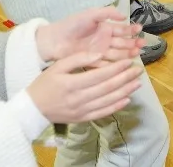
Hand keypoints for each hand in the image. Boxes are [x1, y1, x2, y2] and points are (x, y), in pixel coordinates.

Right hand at [26, 50, 145, 124]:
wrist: (33, 109)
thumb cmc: (45, 84)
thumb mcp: (58, 66)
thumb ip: (78, 58)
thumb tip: (99, 54)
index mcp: (72, 83)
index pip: (100, 75)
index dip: (117, 68)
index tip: (129, 61)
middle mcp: (79, 98)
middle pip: (107, 88)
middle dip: (125, 78)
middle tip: (139, 70)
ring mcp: (81, 110)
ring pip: (108, 100)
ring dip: (125, 91)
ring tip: (137, 83)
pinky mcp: (82, 119)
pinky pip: (102, 113)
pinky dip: (116, 106)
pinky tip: (126, 99)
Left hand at [36, 6, 143, 62]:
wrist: (54, 40)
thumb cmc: (72, 24)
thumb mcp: (90, 14)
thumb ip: (107, 12)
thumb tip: (124, 15)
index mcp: (104, 28)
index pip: (121, 29)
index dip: (131, 30)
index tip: (140, 30)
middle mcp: (104, 40)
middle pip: (122, 43)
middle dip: (133, 43)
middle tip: (142, 45)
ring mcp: (99, 52)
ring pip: (117, 54)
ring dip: (127, 54)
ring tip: (137, 54)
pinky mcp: (93, 62)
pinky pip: (106, 64)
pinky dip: (115, 65)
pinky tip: (124, 66)